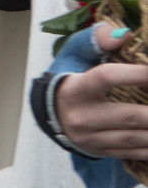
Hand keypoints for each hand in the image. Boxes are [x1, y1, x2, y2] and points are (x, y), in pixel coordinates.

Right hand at [56, 24, 147, 157]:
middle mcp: (82, 117)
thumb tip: (125, 34)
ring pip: (135, 138)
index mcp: (75, 89)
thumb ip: (97, 39)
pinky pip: (133, 152)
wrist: (51, 112)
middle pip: (129, 115)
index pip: (107, 78)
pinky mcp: (100, 152)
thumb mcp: (75, 54)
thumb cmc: (69, 78)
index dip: (136, 73)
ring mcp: (91, 139)